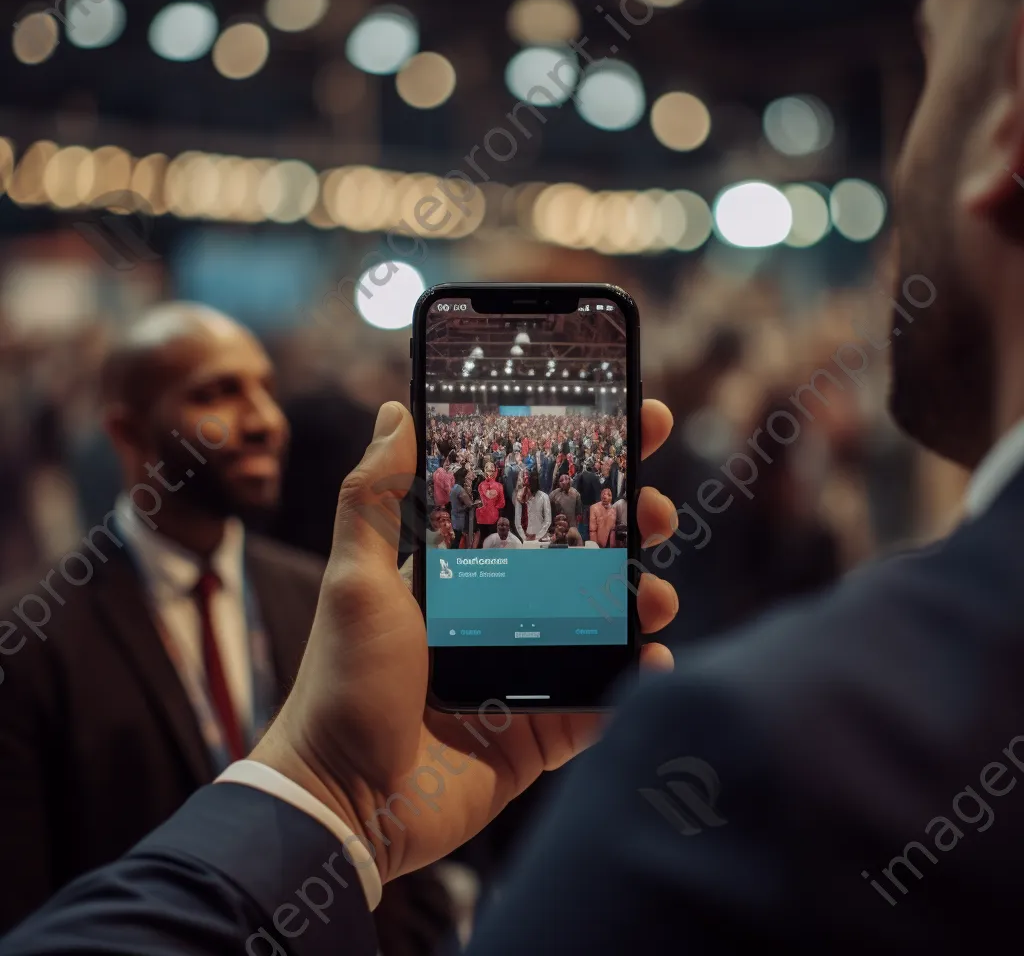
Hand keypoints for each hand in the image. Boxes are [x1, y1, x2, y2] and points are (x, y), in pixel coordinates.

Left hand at [253, 400, 678, 885]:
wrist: (345, 802)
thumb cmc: (343, 683)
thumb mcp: (355, 580)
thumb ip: (374, 497)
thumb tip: (396, 411)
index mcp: (465, 570)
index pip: (532, 502)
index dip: (581, 465)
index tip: (630, 425)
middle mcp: (503, 611)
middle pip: (584, 555)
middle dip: (631, 526)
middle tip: (655, 512)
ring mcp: (528, 670)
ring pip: (605, 621)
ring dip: (642, 599)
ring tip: (654, 595)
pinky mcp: (544, 729)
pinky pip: (604, 699)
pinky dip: (635, 681)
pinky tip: (652, 661)